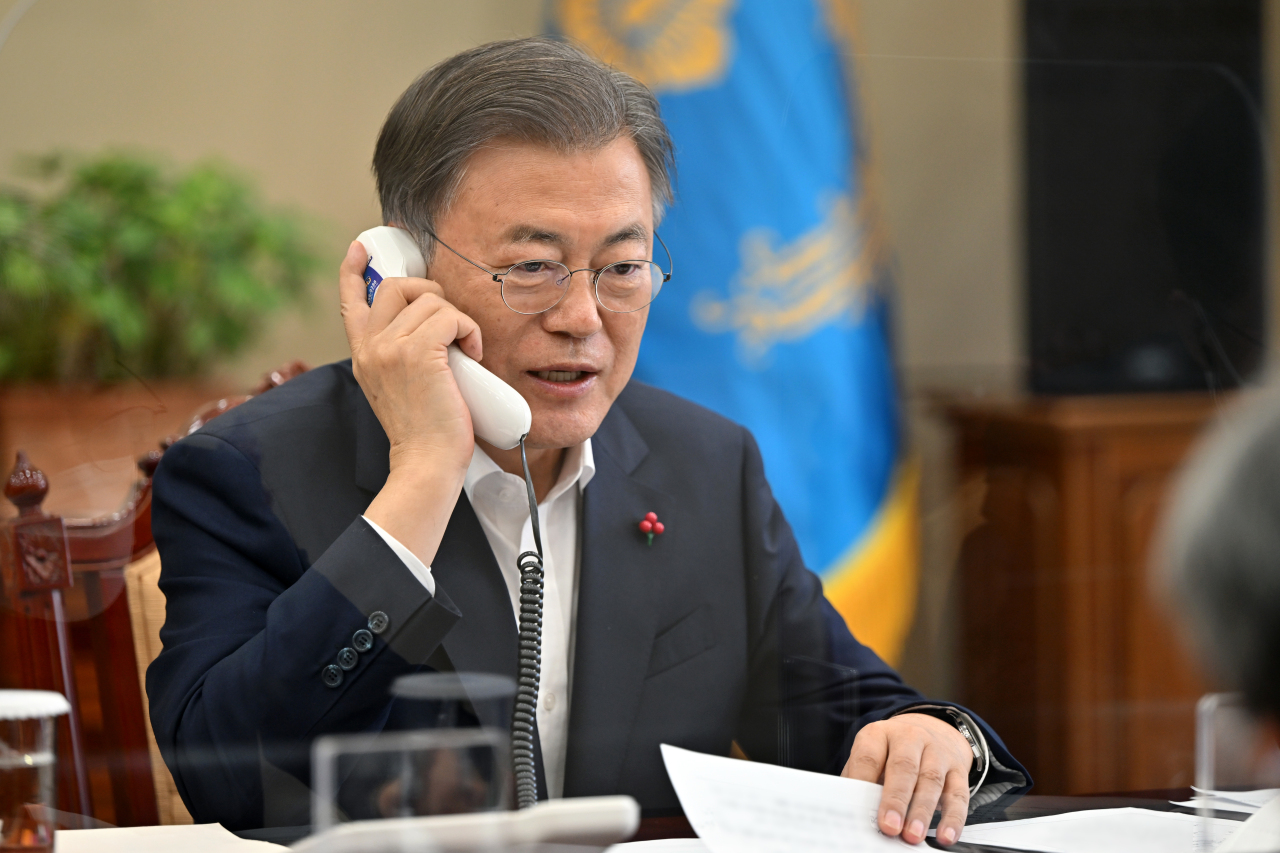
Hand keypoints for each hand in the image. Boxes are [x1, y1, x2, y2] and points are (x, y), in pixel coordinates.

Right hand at [339, 239, 481, 563]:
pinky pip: (452, 316)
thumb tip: (431, 328)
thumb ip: (402, 355)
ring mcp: (390, 347)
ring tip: (465, 352)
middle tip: (452, 324)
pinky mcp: (417, 351)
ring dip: (458, 320)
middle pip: (398, 286)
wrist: (426, 462)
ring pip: (430, 299)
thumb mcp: (400, 387)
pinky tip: (472, 357)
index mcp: (363, 354)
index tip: (362, 249)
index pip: (351, 300)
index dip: (355, 270)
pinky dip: (470, 332)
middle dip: (433, 293)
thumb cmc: (426, 431)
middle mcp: (370, 346)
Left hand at [841, 712, 973, 845]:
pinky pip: (959, 794)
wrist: (930, 727)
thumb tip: (851, 813)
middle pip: (903, 767)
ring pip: (931, 780)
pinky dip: (953, 818)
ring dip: (922, 811)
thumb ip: (860, 780)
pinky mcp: (958, 769)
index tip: (861, 810)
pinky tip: (945, 836)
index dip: (864, 782)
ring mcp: (937, 751)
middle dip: (896, 799)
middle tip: (890, 827)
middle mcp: (910, 737)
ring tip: (913, 835)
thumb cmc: (891, 752)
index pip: (869, 756)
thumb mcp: (872, 755)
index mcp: (879, 733)